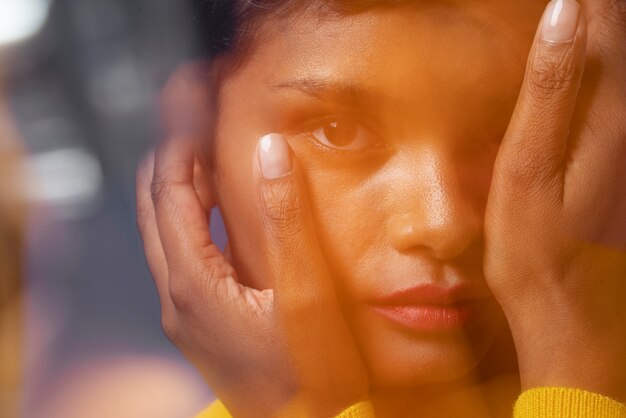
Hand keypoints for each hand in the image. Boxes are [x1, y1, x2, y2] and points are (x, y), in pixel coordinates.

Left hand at [136, 66, 367, 417]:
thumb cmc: (313, 377)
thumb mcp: (308, 296)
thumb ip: (290, 220)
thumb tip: (270, 151)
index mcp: (194, 284)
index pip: (170, 191)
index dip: (181, 140)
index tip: (197, 100)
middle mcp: (176, 295)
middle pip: (154, 204)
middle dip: (170, 152)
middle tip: (194, 111)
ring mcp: (183, 311)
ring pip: (163, 228)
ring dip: (180, 183)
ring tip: (207, 145)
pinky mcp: (198, 319)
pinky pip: (181, 251)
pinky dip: (192, 214)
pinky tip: (221, 203)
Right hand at [485, 0, 625, 400]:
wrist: (566, 311)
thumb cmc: (534, 250)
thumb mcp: (527, 170)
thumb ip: (547, 92)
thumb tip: (563, 13)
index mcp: (607, 119)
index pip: (604, 29)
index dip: (589, 1)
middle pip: (616, 46)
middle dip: (596, 16)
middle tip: (572, 0)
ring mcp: (623, 147)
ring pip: (616, 73)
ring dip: (600, 40)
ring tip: (578, 20)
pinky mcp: (612, 165)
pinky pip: (609, 101)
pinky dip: (597, 72)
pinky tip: (581, 69)